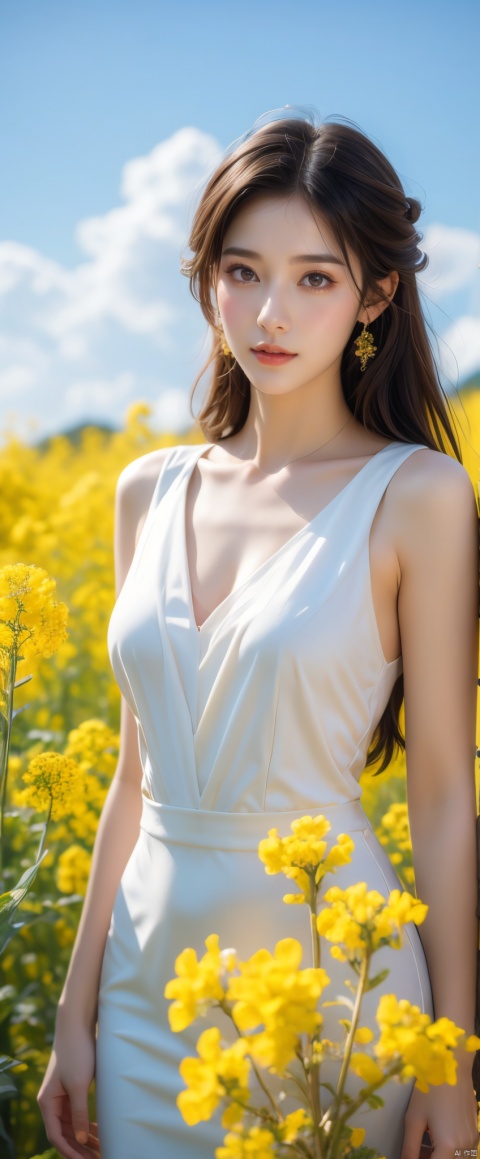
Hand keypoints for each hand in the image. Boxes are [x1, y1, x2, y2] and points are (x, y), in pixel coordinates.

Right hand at [37, 1023, 100, 1158]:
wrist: (77, 1025)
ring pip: (72, 1126)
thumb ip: (79, 1114)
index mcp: (47, 1103)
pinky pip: (77, 1114)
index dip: (71, 1152)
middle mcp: (51, 1102)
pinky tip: (98, 1132)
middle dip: (80, 1148)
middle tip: (99, 1158)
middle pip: (64, 1134)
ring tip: (101, 1149)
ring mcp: (61, 1096)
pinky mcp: (71, 1089)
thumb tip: (81, 1140)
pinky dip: (86, 1125)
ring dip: (85, 1138)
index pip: (56, 1137)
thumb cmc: (76, 1052)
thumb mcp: (79, 1085)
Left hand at [400, 1071, 478, 1158]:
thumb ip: (410, 1147)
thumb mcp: (414, 1118)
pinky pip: (463, 1152)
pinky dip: (450, 1153)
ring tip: (424, 1147)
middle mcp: (464, 1146)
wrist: (451, 1066)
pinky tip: (435, 1139)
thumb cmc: (430, 1089)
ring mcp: (472, 1140)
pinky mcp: (474, 1132)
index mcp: (448, 1145)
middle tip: (416, 1152)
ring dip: (441, 1158)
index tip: (412, 1157)